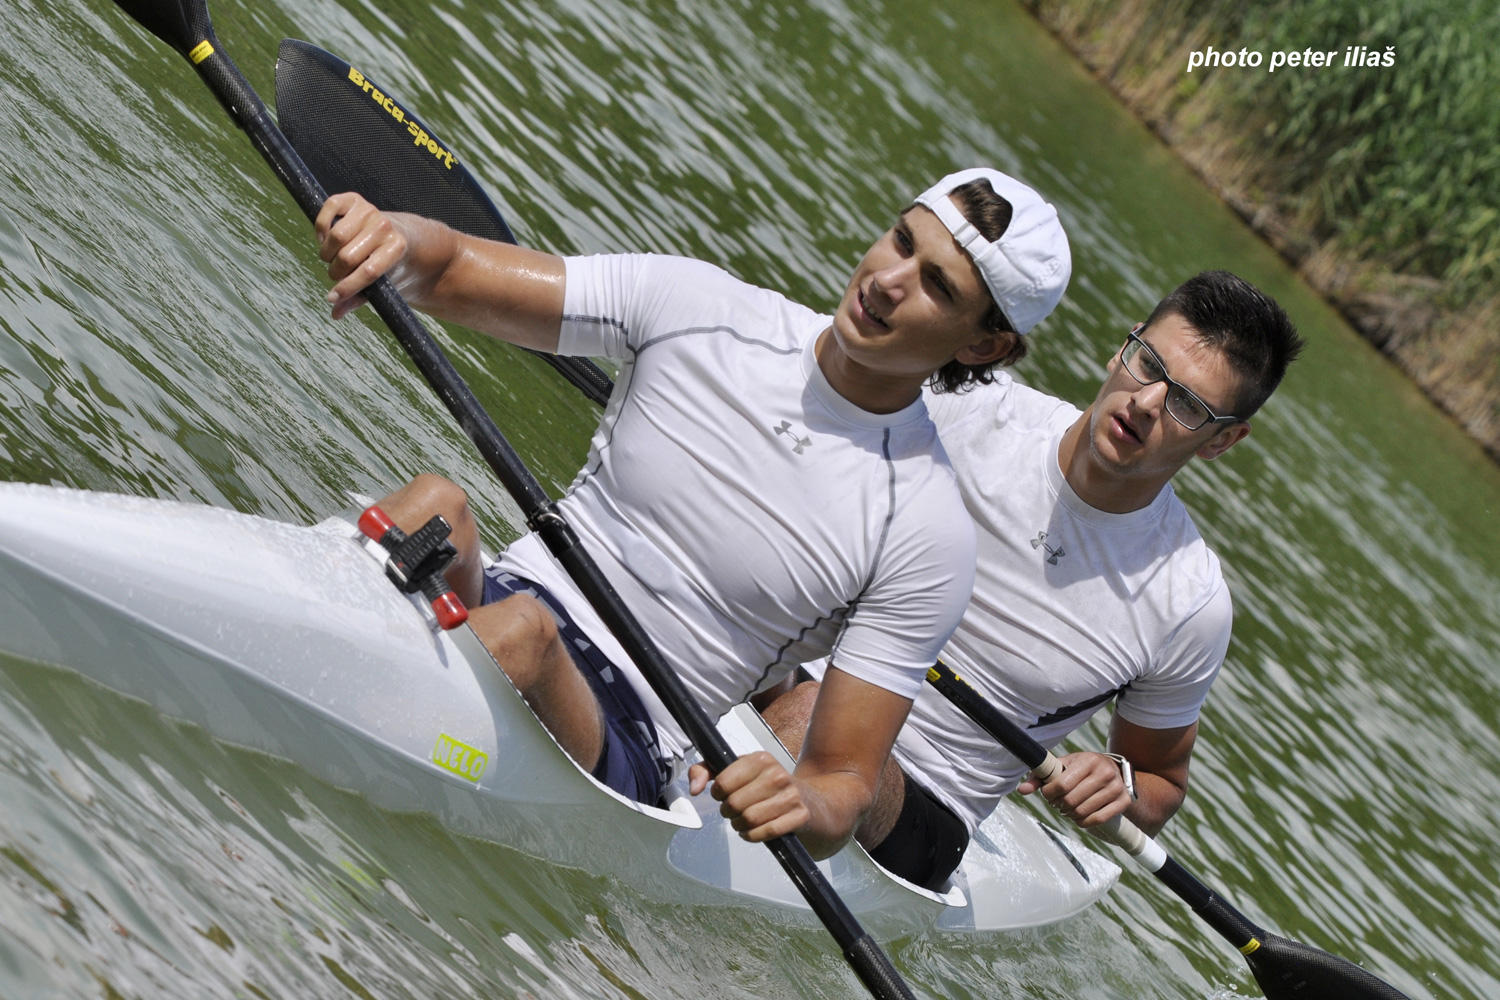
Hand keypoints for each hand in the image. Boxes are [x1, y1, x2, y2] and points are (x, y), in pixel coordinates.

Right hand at [314, 192, 410, 318]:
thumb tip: (335, 313)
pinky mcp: (355, 199)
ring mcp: (370, 211)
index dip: (347, 287)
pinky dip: (321, 225)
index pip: (368, 272)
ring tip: (332, 258)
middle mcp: (385, 227)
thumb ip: (359, 297)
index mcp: (397, 249)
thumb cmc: (390, 265)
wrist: (402, 236)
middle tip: (337, 274)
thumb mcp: (383, 284)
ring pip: (336, 236)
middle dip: (337, 271)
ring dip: (327, 252)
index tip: (332, 297)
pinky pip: (329, 207)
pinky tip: (324, 238)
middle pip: (347, 257)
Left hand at [688, 752, 809, 842]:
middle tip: (733, 810)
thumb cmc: (767, 787)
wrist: (811, 802)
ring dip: (739, 825)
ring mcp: (791, 795)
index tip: (722, 794)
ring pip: (749, 819)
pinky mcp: (799, 816)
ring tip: (742, 820)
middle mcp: (778, 774)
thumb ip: (707, 771)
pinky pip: (766, 832)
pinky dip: (752, 836)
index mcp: (761, 759)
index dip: (717, 793)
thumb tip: (694, 789)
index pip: (723, 782)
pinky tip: (751, 831)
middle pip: (734, 803)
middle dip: (728, 812)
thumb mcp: (738, 771)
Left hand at [1017, 751, 1131, 828]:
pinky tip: (1079, 817)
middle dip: (1059, 805)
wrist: (1114, 771)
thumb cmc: (1082, 768)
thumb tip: (1022, 791)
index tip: (1047, 794)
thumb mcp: (1063, 766)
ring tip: (1067, 809)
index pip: (1062, 784)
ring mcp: (1116, 788)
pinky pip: (1097, 820)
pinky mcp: (1123, 802)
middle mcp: (1105, 772)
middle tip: (1057, 803)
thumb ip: (1041, 776)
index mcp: (1088, 760)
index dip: (1049, 793)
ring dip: (1069, 814)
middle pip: (1071, 800)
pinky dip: (1083, 822)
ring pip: (1083, 811)